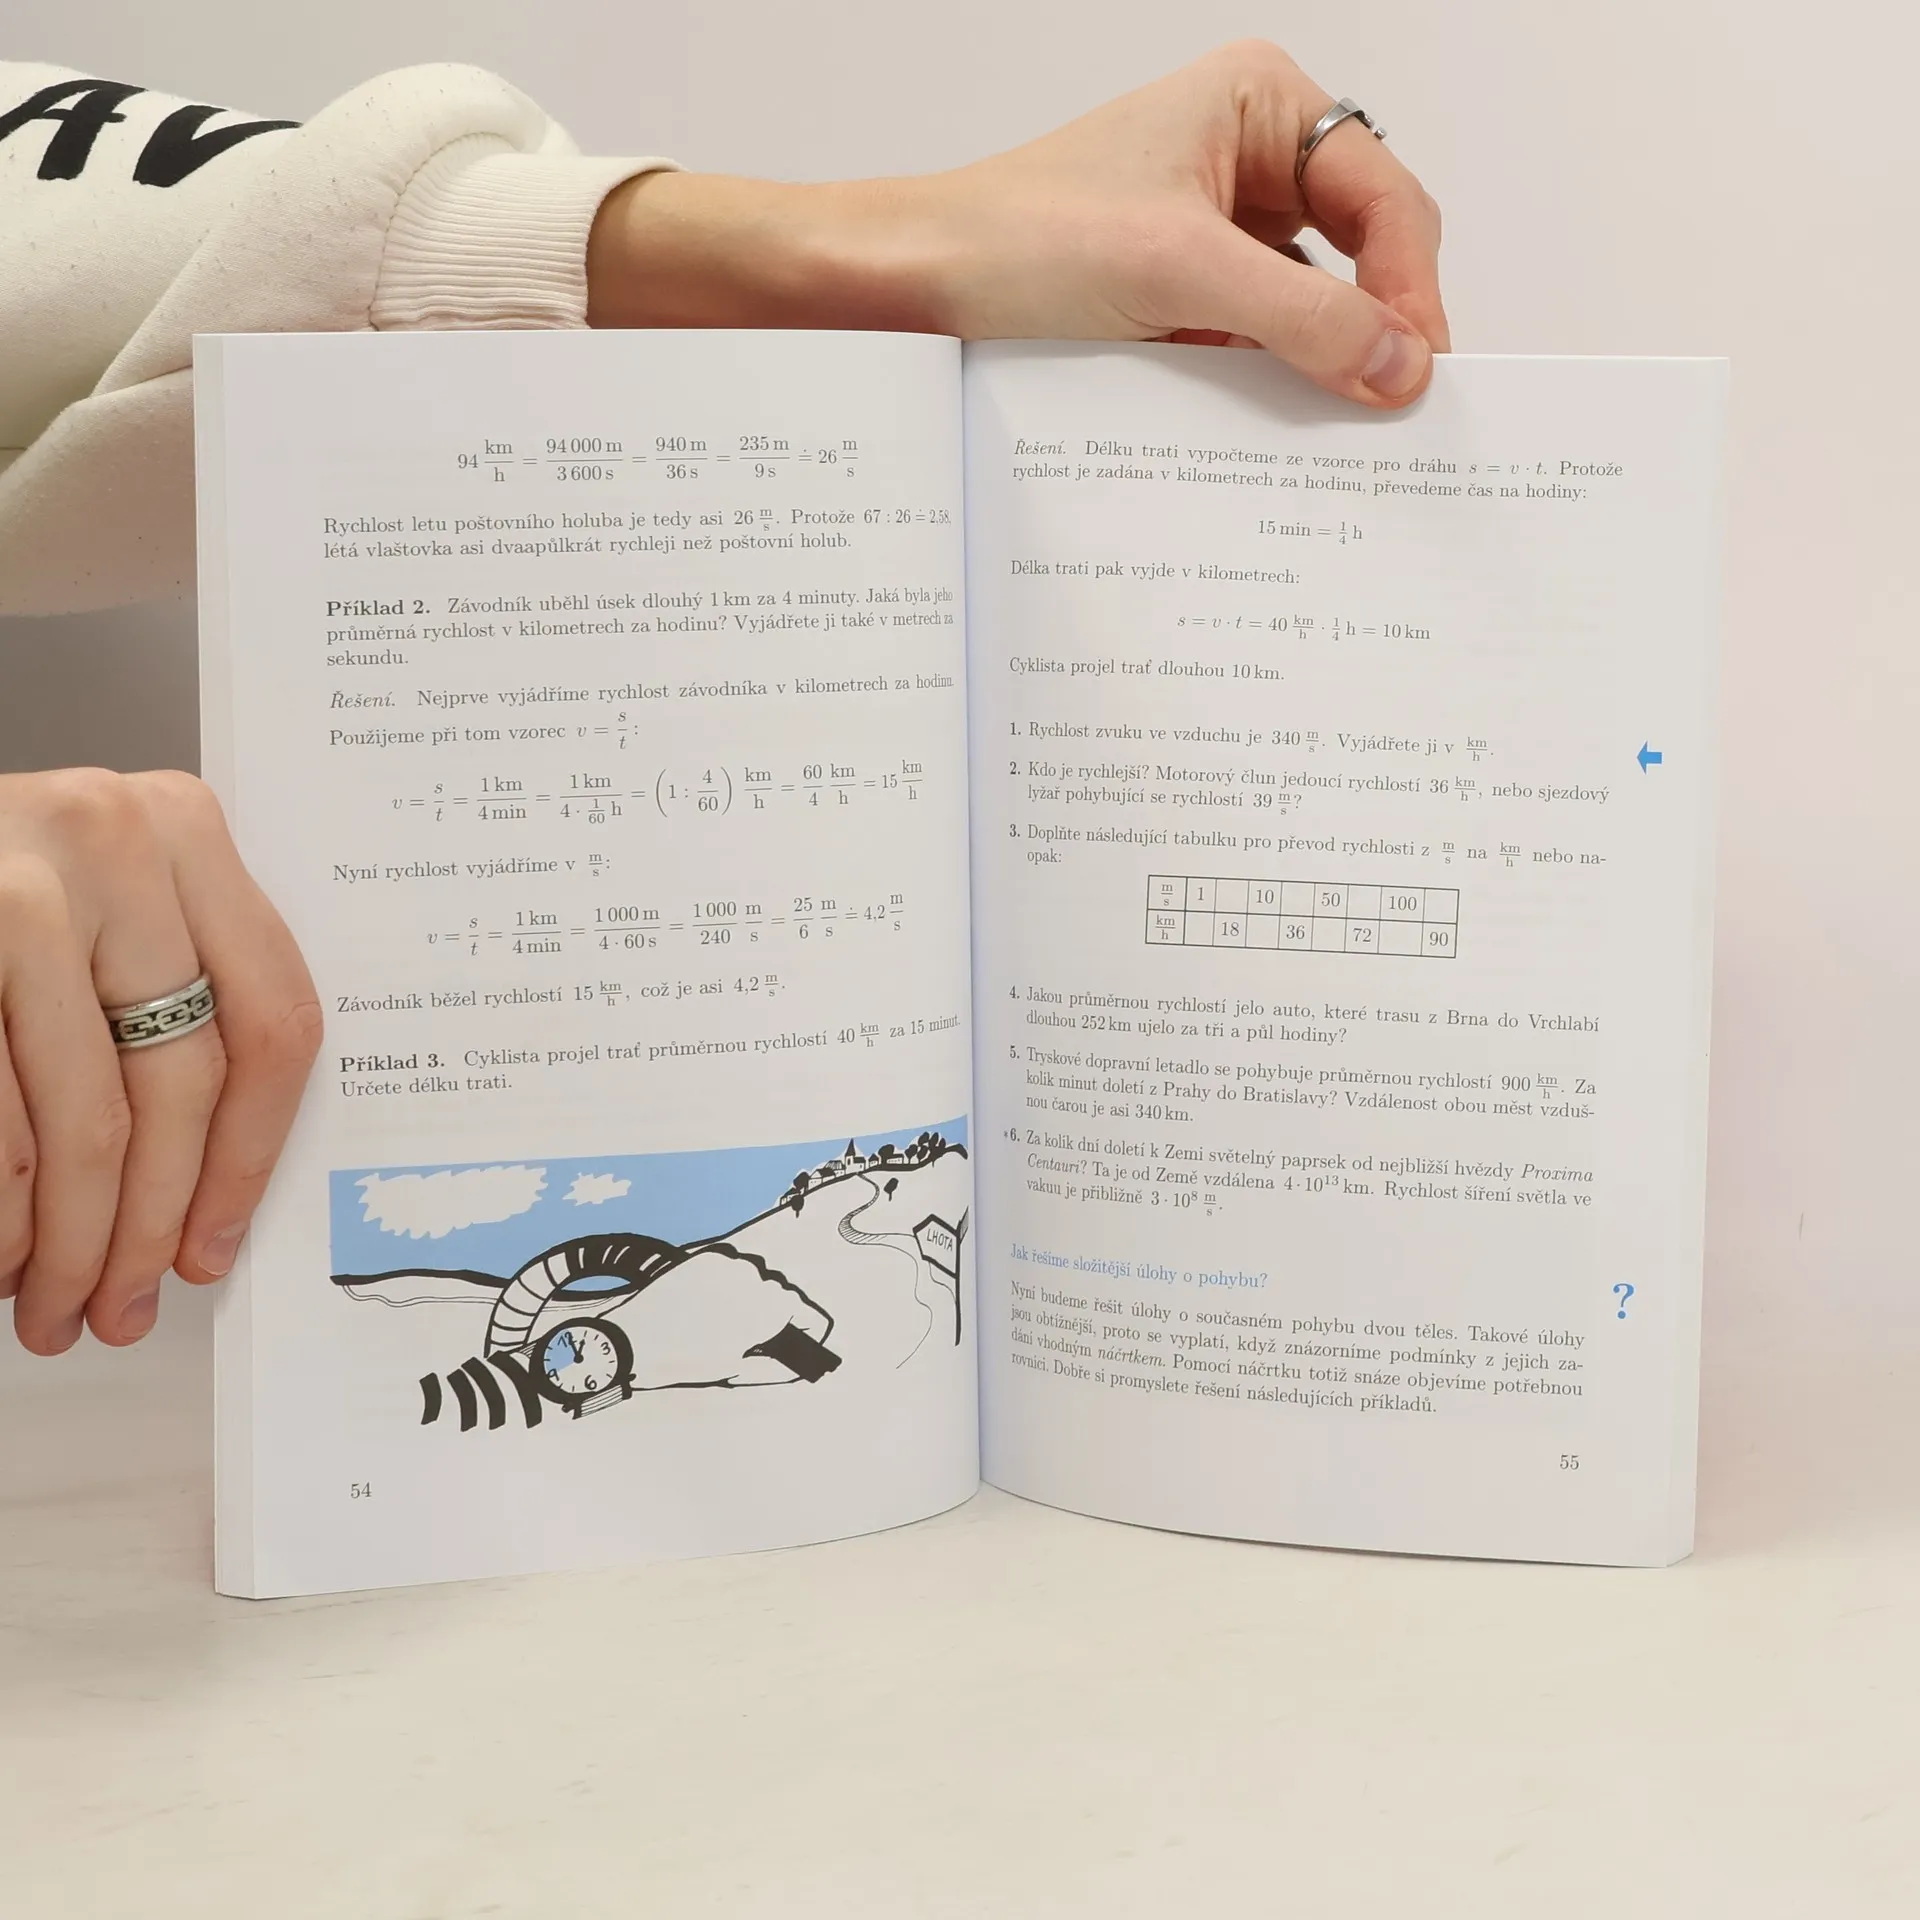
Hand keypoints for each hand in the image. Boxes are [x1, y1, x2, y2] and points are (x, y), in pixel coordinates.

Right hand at [0, 770, 320, 1353]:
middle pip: (178, 1084)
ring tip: (55, 1305)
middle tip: (123, 1309)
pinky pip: (0, 1132)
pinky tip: (1, 1260)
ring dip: (68, 1245)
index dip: (249, 1158)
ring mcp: (16, 891)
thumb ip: (177, 991)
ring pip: (80, 1123)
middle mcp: (111, 842)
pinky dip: (2, 1217)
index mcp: (187, 828)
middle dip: (149, 1226)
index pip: (272, 1020)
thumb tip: (212, 1195)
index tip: (215, 1245)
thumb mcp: (110, 902)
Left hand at [588, 40, 1445, 407]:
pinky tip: (1276, 434)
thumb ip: (1303, 319)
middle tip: (1394, 413)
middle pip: (1361, 251)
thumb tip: (1406, 368)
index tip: (1419, 371)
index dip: (1411, 286)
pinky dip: (1270, 386)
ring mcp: (1214, 228)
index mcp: (1259, 104)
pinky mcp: (1180, 296)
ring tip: (1340, 434)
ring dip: (1322, 366)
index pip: (1384, 196)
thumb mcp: (1177, 273)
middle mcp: (1247, 156)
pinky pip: (1256, 342)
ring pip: (1311, 305)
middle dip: (1377, 327)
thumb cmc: (1017, 241)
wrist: (908, 288)